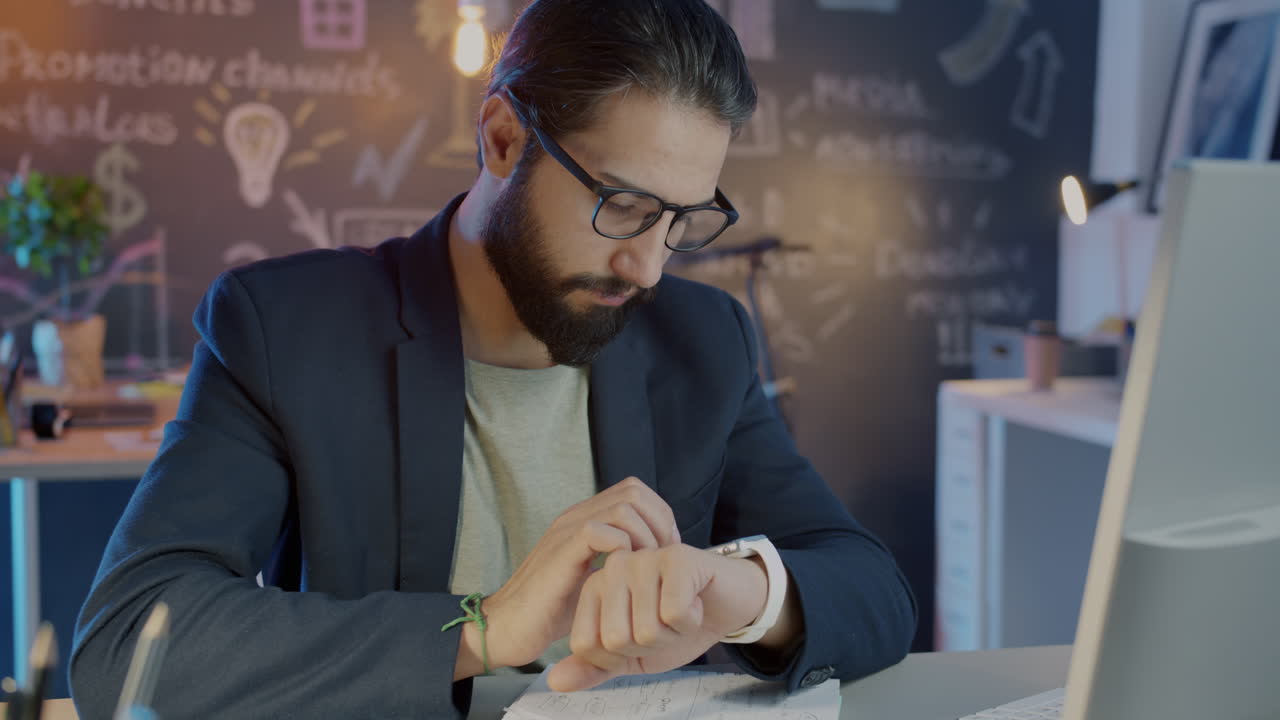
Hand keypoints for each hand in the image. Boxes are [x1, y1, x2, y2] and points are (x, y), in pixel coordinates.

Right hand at [472, 477, 680, 673]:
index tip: (667, 552)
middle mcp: (577, 516)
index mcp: (587, 518)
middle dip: (659, 524)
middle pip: (635, 491)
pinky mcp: (560, 551)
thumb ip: (619, 562)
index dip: (660, 517)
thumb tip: (658, 560)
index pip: (636, 492)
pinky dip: (623, 550)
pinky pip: (600, 531)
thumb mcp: (595, 579)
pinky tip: (623, 575)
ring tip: (646, 569)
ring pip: (624, 506)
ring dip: (646, 538)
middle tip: (663, 559)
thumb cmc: (553, 609)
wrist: (507, 628)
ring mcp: (567, 530)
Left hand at [545, 544, 768, 691]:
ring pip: (646, 629)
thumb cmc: (678, 624)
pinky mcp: (676, 557)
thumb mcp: (632, 655)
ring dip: (673, 634)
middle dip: (650, 646)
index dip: (619, 657)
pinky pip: (674, 613)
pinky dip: (691, 620)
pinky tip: (696, 601)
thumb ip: (594, 667)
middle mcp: (614, 568)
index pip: (586, 646)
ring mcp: (644, 558)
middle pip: (616, 639)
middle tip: (666, 622)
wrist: (726, 605)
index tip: (640, 636)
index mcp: (595, 588)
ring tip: (682, 610)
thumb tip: (554, 681)